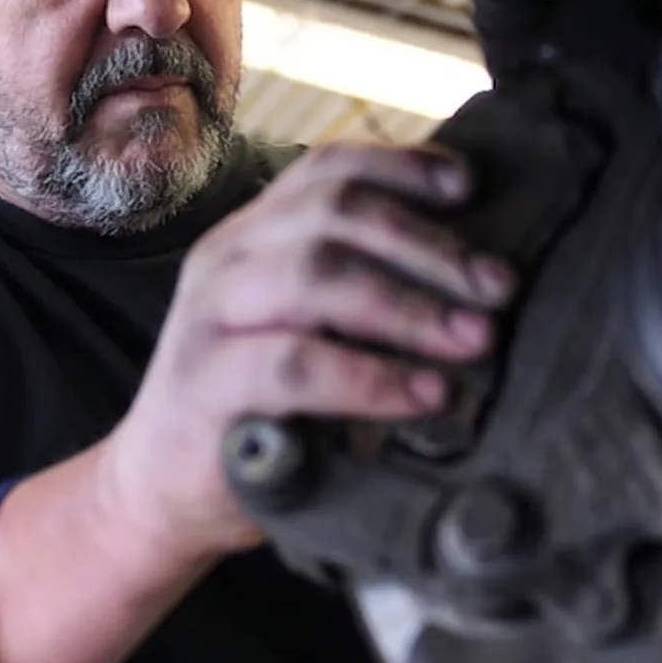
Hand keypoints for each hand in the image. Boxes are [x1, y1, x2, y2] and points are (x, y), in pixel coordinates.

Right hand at [96, 141, 515, 562]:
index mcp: (256, 234)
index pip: (327, 171)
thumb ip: (366, 298)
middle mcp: (227, 257)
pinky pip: (293, 363)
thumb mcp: (313, 333)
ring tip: (475, 338)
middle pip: (333, 213)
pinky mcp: (203, 383)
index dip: (403, 167)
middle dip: (428, 245)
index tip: (471, 187)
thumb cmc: (261, 409)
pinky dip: (370, 376)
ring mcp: (209, 316)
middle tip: (499, 286)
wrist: (161, 495)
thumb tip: (482, 284)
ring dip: (408, 304)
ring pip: (314, 274)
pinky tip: (425, 395)